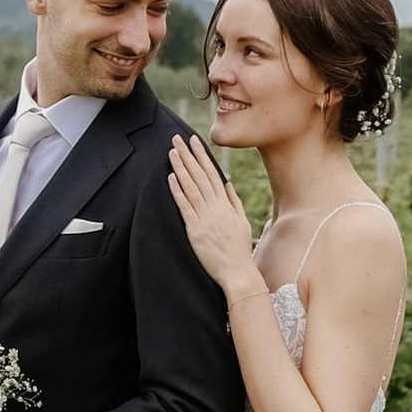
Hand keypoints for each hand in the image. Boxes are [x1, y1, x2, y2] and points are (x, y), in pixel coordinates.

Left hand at [167, 136, 262, 297]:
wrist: (237, 272)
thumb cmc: (239, 249)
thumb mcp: (241, 221)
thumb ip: (233, 201)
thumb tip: (227, 183)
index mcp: (226, 204)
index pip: (212, 173)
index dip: (201, 156)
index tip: (194, 141)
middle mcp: (215, 208)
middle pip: (199, 176)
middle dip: (187, 155)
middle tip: (177, 139)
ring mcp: (205, 219)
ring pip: (191, 188)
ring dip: (180, 168)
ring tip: (172, 152)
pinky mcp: (195, 231)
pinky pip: (185, 207)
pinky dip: (177, 191)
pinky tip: (171, 178)